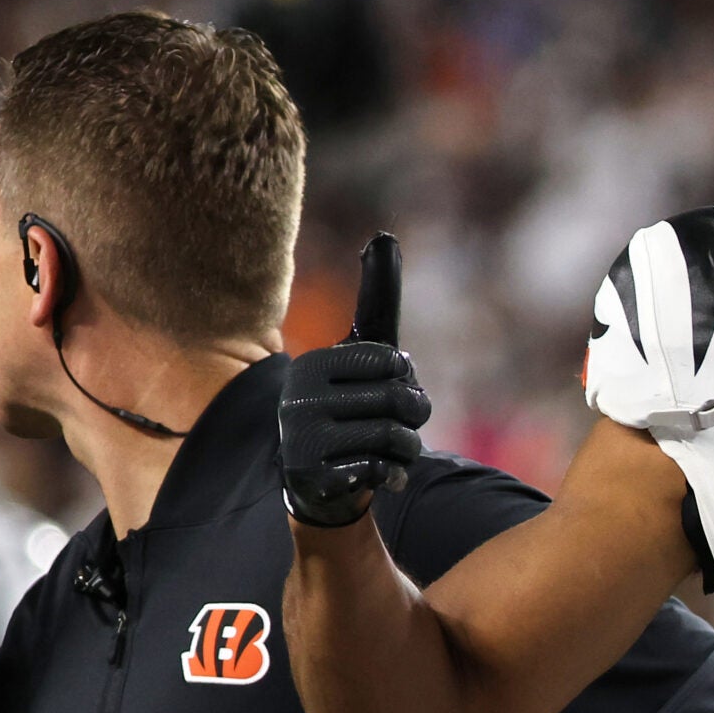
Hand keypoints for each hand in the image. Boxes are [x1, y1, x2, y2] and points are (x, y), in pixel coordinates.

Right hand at [279, 235, 429, 529]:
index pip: (394, 363)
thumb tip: (385, 236)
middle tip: (399, 422)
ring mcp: (302, 439)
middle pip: (399, 401)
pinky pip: (381, 470)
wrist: (318, 476)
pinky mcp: (313, 476)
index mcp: (313, 363)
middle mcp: (299, 397)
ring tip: (387, 448)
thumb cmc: (349, 401)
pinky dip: (391, 473)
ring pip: (396, 438)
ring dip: (405, 448)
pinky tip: (377, 473)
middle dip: (414, 415)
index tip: (386, 384)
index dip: (405, 377)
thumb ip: (376, 299)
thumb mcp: (362, 350)